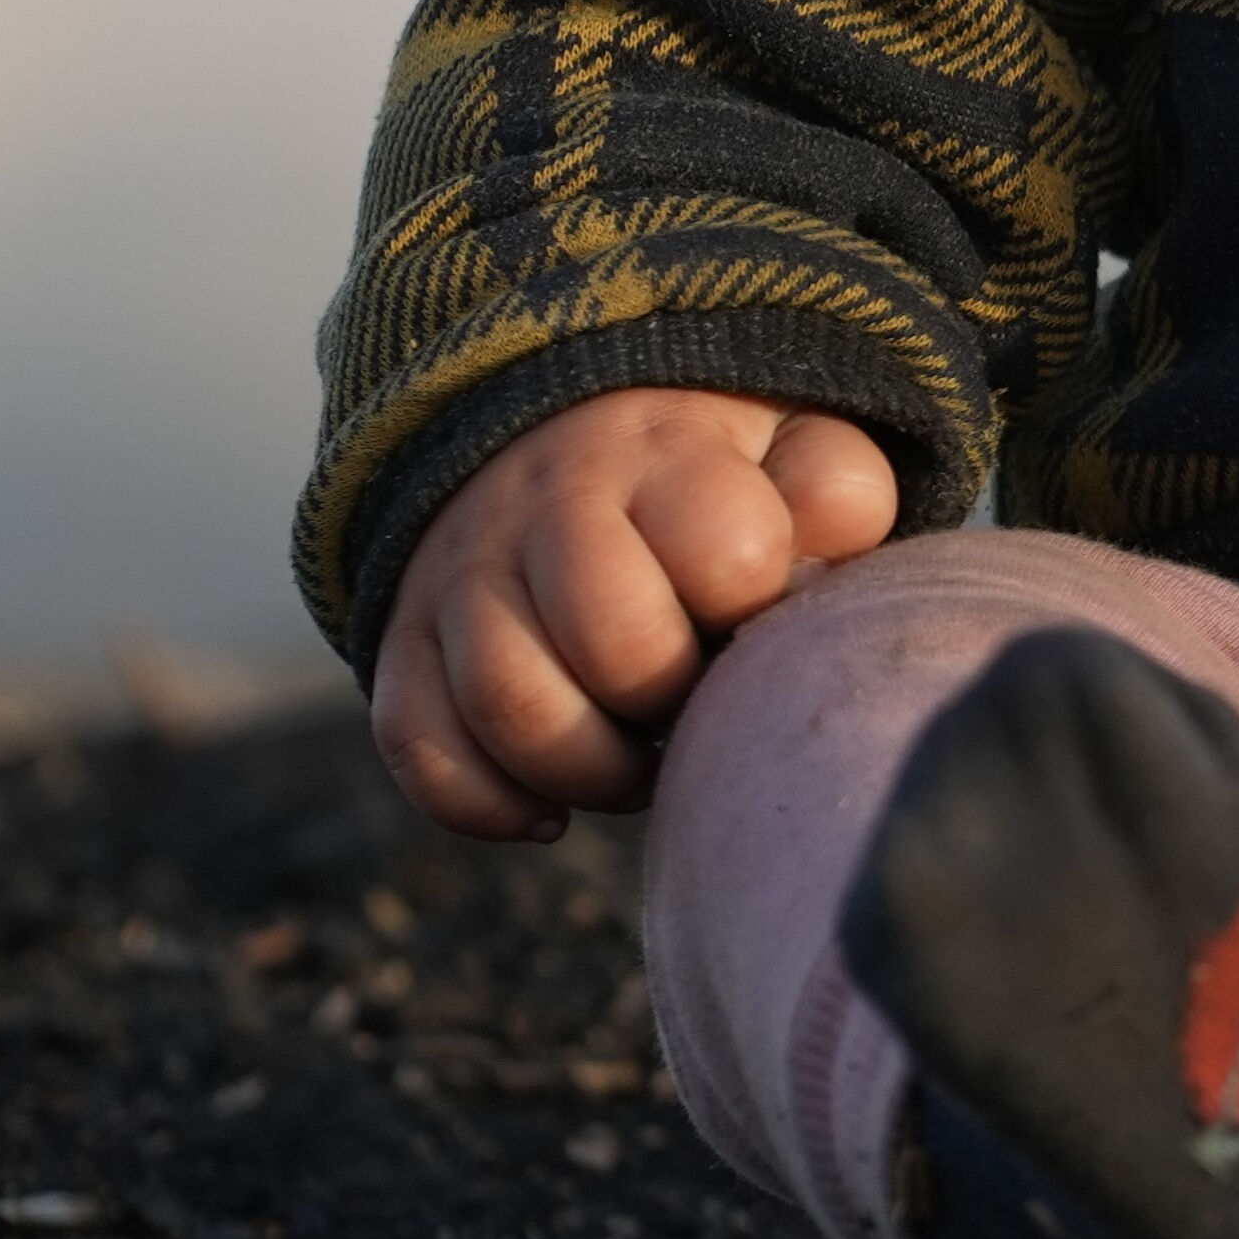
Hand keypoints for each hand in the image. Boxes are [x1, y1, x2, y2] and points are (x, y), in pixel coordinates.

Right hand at [364, 386, 903, 843]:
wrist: (556, 428)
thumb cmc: (711, 472)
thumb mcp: (792, 444)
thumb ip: (833, 494)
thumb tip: (807, 577)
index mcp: (665, 455)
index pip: (724, 549)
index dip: (757, 609)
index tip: (757, 616)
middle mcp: (547, 505)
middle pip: (609, 638)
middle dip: (671, 700)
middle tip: (695, 702)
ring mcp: (464, 573)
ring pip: (506, 701)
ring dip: (590, 771)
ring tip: (637, 760)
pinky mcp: (405, 640)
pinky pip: (419, 744)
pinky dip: (486, 804)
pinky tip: (551, 809)